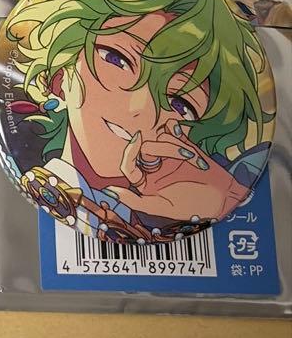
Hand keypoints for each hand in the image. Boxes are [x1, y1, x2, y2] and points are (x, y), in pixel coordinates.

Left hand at [114, 122, 250, 222]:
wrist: (226, 196)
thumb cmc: (196, 207)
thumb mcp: (165, 208)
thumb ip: (137, 202)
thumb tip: (110, 193)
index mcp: (145, 182)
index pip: (128, 164)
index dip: (130, 151)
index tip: (139, 139)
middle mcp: (153, 167)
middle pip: (147, 148)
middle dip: (166, 148)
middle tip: (186, 155)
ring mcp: (166, 155)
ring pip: (160, 138)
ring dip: (178, 145)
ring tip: (196, 158)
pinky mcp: (181, 144)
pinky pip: (170, 129)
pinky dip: (175, 130)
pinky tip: (182, 132)